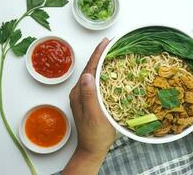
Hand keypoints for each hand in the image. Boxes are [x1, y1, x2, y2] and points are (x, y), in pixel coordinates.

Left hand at [63, 38, 114, 174]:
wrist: (93, 149)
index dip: (98, 54)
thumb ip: (89, 95)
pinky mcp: (91, 100)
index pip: (90, 69)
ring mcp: (85, 96)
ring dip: (102, 62)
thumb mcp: (93, 115)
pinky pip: (98, 82)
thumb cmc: (95, 134)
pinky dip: (104, 73)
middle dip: (100, 55)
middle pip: (91, 69)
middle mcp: (81, 92)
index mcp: (80, 93)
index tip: (106, 42)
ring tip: (112, 53)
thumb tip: (87, 75)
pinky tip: (111, 71)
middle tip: (111, 44)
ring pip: (94, 74)